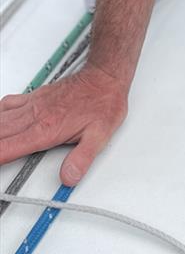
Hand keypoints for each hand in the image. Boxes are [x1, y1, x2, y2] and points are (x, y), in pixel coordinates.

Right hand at [0, 65, 127, 185]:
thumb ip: (82, 158)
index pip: (8, 148)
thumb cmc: (103, 102)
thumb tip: (69, 178)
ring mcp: (33, 105)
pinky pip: (7, 104)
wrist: (105, 76)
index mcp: (46, 129)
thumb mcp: (100, 135)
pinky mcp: (35, 97)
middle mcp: (35, 116)